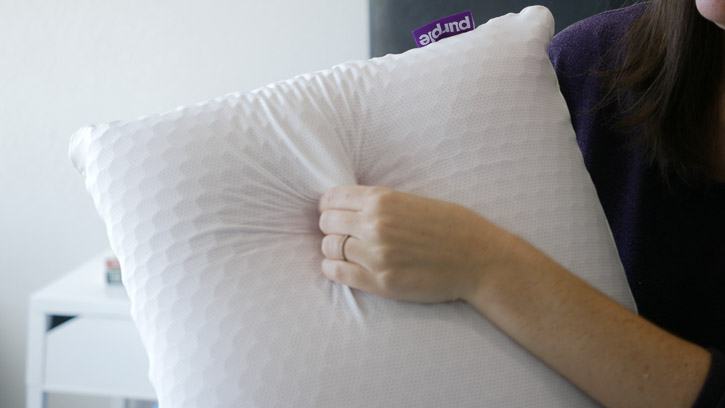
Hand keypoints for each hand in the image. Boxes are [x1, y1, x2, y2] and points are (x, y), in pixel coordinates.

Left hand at [318, 185, 520, 303]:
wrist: (479, 259)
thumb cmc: (452, 226)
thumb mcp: (413, 200)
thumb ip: (380, 203)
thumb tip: (348, 207)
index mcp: (382, 199)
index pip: (331, 198)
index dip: (329, 205)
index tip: (334, 212)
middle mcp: (374, 225)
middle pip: (326, 223)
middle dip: (331, 226)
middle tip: (342, 232)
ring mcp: (375, 255)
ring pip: (329, 248)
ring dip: (333, 249)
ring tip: (346, 251)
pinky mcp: (380, 282)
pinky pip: (338, 274)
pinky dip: (333, 269)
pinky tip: (341, 267)